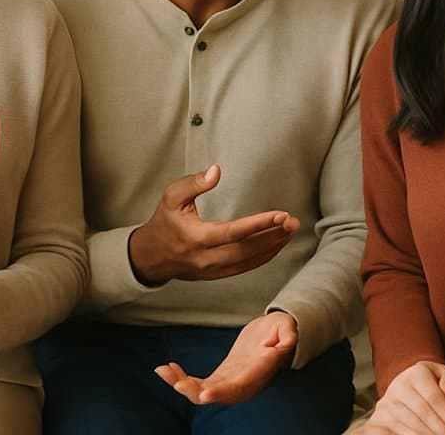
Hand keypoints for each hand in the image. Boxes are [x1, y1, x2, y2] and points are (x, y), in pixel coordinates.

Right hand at [127, 164, 299, 284]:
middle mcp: (206, 258)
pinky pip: (247, 267)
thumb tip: (217, 170)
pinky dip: (265, 256)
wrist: (152, 256)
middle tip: (293, 221)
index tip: (280, 214)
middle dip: (273, 235)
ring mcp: (214, 270)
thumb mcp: (171, 197)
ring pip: (250, 261)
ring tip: (291, 230)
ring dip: (274, 246)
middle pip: (247, 250)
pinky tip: (277, 243)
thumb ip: (193, 183)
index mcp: (196, 238)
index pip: (233, 233)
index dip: (259, 224)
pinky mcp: (219, 275)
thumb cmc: (164, 221)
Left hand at [155, 311, 295, 404]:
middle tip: (176, 382)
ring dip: (181, 385)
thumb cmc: (282, 330)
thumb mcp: (287, 327)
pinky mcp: (220, 377)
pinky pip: (198, 384)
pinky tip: (166, 368)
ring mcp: (230, 382)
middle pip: (217, 394)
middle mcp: (243, 383)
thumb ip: (287, 334)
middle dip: (195, 392)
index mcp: (258, 372)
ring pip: (203, 391)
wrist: (275, 335)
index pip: (240, 386)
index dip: (222, 392)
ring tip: (162, 371)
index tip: (204, 394)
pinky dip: (181, 378)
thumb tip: (286, 341)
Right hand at [367, 361, 444, 434]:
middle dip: (441, 429)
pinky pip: (395, 433)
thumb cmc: (430, 385)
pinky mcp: (379, 419)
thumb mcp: (442, 375)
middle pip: (423, 413)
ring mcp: (386, 404)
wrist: (403, 390)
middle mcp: (398, 387)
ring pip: (410, 425)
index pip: (434, 397)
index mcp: (415, 374)